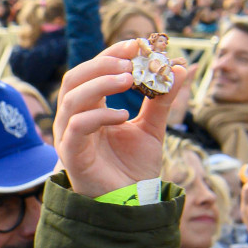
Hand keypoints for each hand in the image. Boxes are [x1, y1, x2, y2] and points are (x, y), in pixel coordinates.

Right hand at [55, 39, 189, 199]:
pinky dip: (100, 116)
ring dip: (100, 83)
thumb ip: (161, 99)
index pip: (93, 71)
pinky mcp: (71, 154)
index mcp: (89, 108)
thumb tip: (179, 67)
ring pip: (72, 98)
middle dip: (102, 63)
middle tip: (131, 61)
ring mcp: (69, 135)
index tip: (139, 44)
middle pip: (76, 78)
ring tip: (129, 78)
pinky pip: (77, 126)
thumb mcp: (152, 127)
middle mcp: (73, 118)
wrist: (131, 203)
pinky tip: (124, 115)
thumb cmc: (134, 167)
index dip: (113, 53)